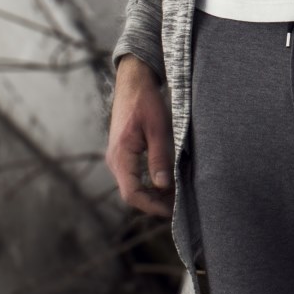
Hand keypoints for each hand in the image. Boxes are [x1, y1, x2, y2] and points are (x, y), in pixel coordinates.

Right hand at [105, 56, 174, 217]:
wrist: (133, 82)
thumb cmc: (145, 101)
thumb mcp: (158, 128)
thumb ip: (159, 158)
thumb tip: (163, 186)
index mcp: (120, 155)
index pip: (132, 194)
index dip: (151, 206)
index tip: (172, 211)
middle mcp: (114, 160)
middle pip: (132, 193)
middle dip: (154, 202)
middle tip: (179, 205)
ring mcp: (117, 157)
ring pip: (133, 186)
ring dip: (153, 193)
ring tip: (176, 194)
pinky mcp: (123, 153)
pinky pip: (133, 176)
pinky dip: (149, 183)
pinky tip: (167, 180)